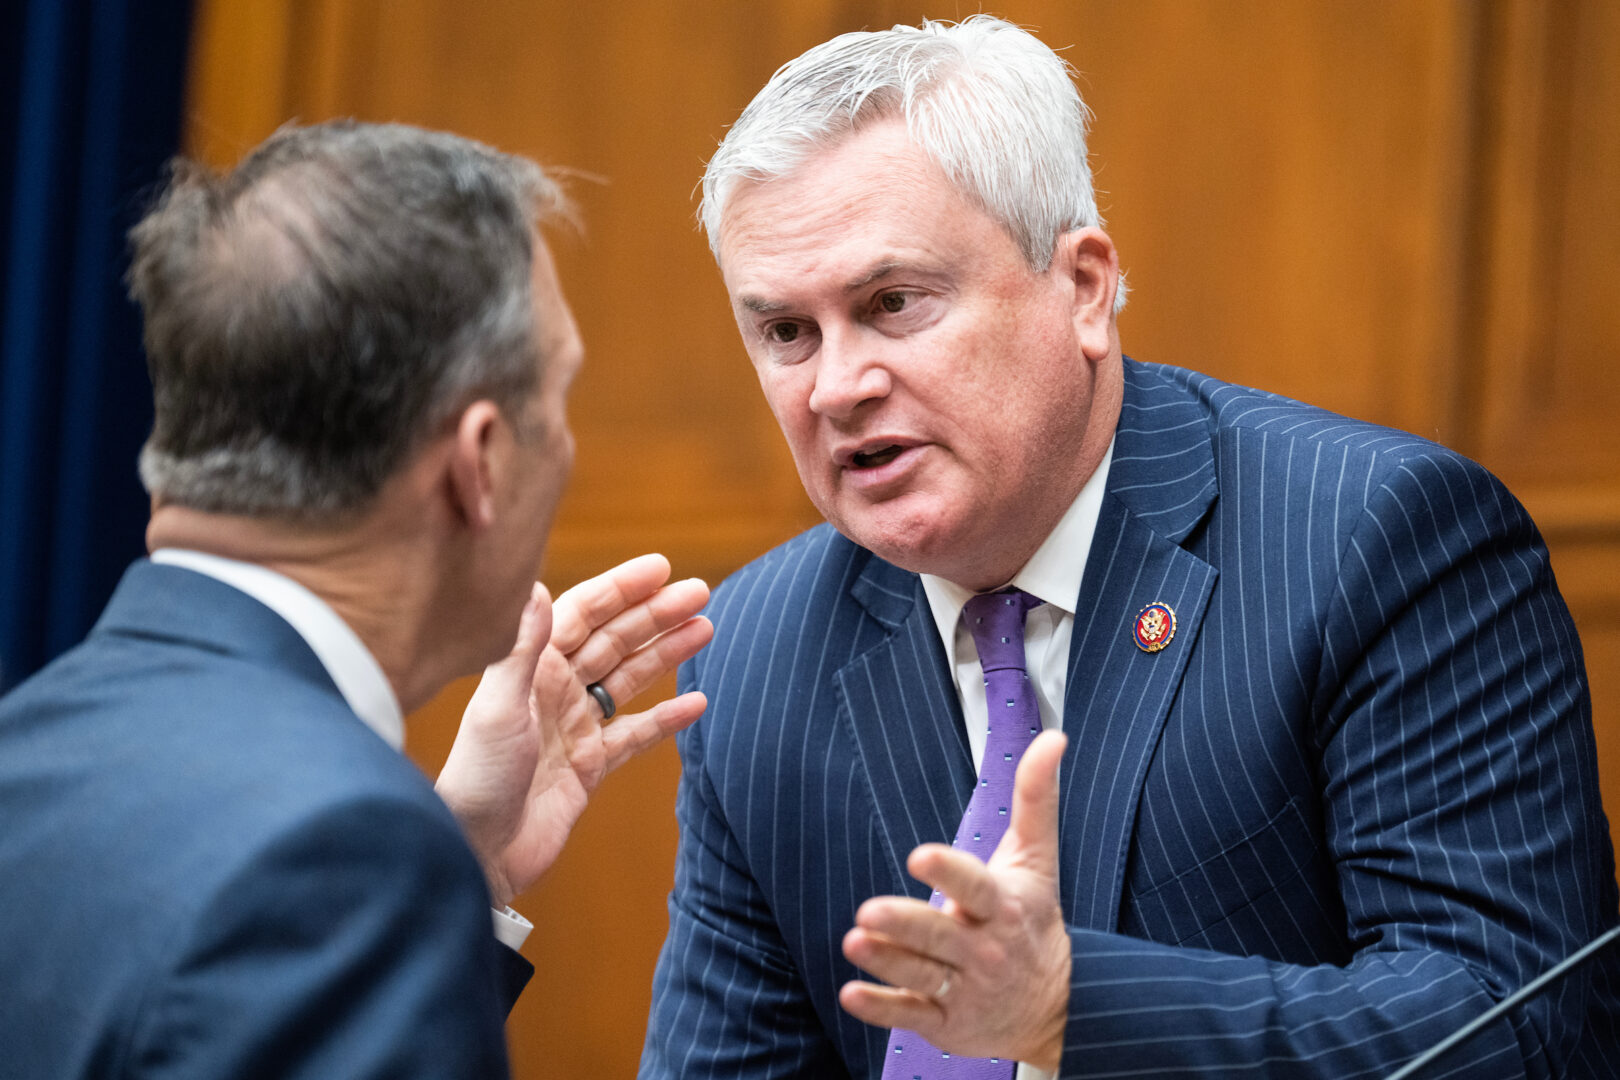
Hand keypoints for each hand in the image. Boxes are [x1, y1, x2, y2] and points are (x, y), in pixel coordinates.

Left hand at [435, 554, 712, 907]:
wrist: (475, 854)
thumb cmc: (475, 780)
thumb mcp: (497, 708)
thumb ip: (521, 648)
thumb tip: (537, 585)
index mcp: (531, 669)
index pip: (583, 614)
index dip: (622, 589)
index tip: (662, 568)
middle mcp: (554, 691)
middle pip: (614, 641)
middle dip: (656, 615)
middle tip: (701, 592)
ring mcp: (574, 728)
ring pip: (629, 679)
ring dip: (666, 654)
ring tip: (706, 629)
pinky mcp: (589, 767)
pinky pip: (635, 734)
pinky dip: (665, 719)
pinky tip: (697, 703)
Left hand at [839, 731, 1071, 1070]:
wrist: (1059, 1006)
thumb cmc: (1034, 919)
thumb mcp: (1038, 859)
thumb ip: (1037, 798)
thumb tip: (1053, 738)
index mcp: (1002, 906)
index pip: (975, 886)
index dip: (948, 873)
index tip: (920, 856)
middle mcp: (983, 949)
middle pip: (940, 936)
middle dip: (905, 925)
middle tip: (869, 912)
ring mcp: (964, 988)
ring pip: (920, 973)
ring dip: (885, 961)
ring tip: (855, 942)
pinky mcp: (945, 1020)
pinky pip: (909, 1013)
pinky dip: (880, 1006)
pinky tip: (851, 994)